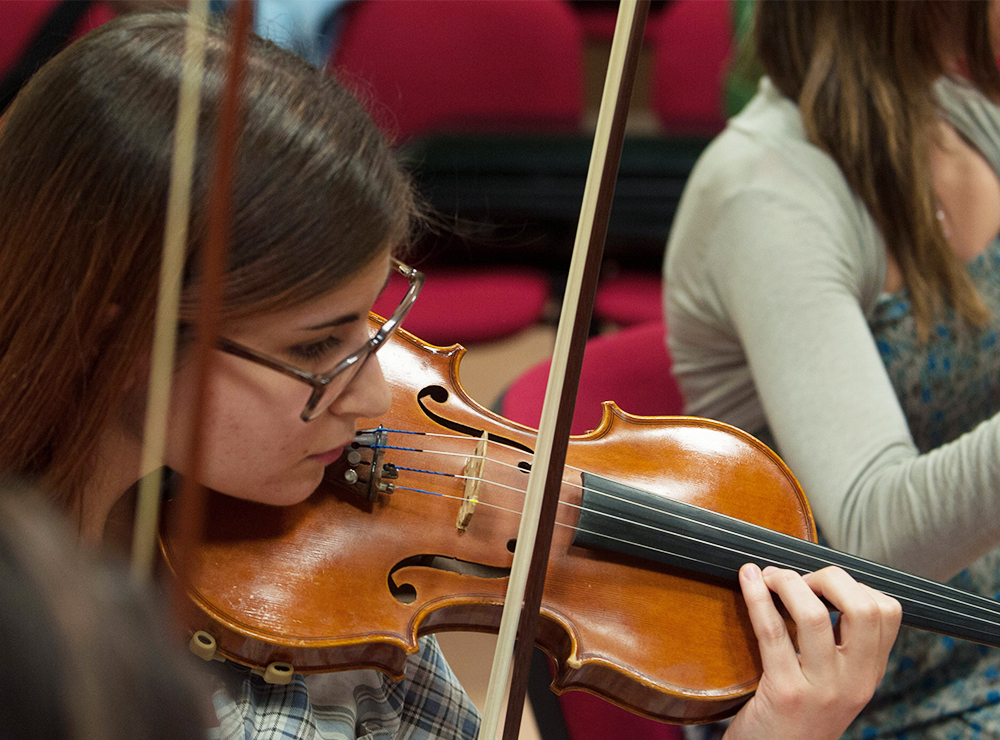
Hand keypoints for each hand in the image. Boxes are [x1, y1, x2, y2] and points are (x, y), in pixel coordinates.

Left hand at [723, 564, 900, 739]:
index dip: (855, 584)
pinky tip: (748, 579)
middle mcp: (854, 683)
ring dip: (788, 582)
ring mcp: (822, 690)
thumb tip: (814, 584)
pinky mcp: (785, 694)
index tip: (822, 583)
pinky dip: (756, 596)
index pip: (888, 613)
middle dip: (829, 577)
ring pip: (815, 615)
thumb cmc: (794, 719)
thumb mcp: (832, 685)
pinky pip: (772, 631)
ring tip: (769, 576)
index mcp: (868, 675)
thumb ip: (836, 646)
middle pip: (863, 607)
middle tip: (799, 577)